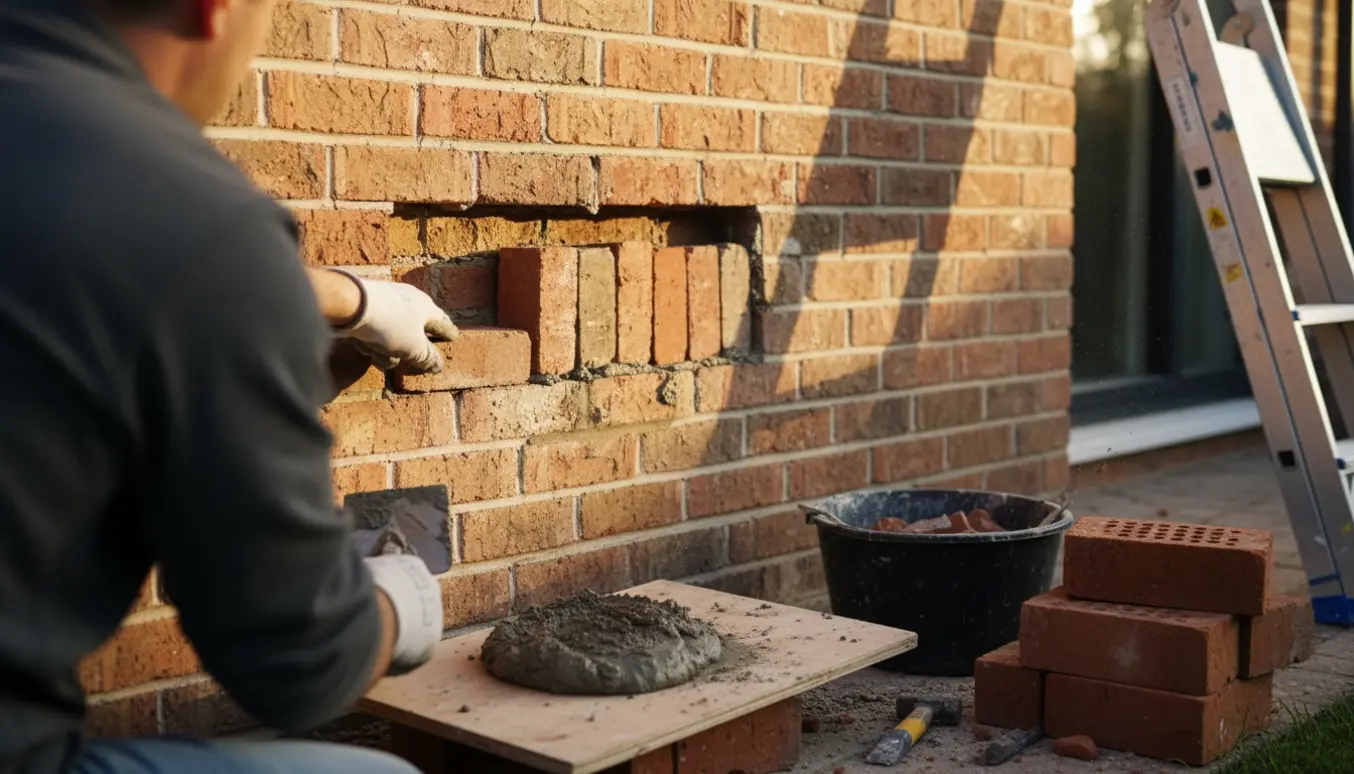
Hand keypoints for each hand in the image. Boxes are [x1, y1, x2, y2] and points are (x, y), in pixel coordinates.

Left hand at [337, 276, 458, 373]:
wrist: (349, 304)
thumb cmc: (391, 324)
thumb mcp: (415, 348)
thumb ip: (428, 358)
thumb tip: (439, 366)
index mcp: (427, 308)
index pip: (444, 323)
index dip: (448, 334)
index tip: (452, 338)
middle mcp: (409, 303)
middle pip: (414, 335)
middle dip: (405, 352)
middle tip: (401, 358)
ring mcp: (387, 305)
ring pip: (392, 337)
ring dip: (384, 350)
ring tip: (375, 352)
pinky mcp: (367, 309)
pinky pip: (374, 332)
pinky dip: (369, 341)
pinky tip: (362, 343)